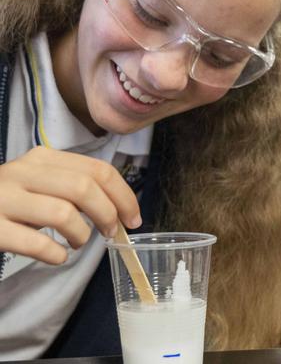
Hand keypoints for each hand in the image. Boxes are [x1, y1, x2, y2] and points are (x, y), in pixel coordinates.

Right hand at [0, 146, 141, 264]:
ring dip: (81, 235)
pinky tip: (56, 256)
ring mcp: (3, 199)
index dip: (124, 195)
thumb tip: (119, 209)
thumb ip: (73, 186)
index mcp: (42, 158)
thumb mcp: (39, 182)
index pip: (98, 169)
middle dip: (108, 214)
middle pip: (84, 188)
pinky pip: (36, 243)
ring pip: (63, 213)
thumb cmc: (7, 200)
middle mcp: (22, 172)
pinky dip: (55, 254)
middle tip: (110, 232)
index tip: (133, 218)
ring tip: (77, 244)